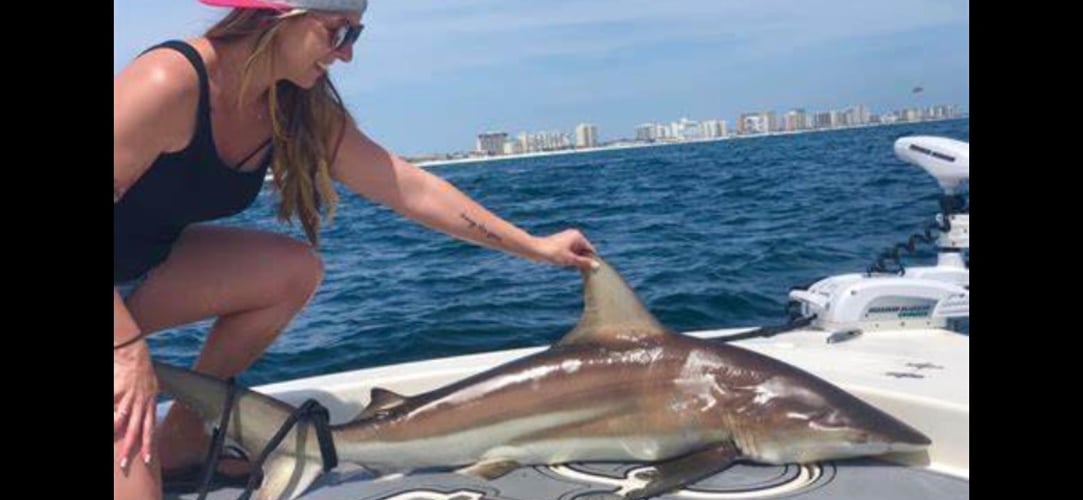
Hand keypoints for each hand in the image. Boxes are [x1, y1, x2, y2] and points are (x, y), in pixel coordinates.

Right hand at [114, 339, 157, 468]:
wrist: (133, 351)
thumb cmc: (140, 367)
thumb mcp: (150, 385)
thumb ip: (148, 400)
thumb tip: (146, 412)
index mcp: (150, 401)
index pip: (150, 426)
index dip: (149, 443)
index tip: (147, 458)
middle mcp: (141, 401)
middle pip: (137, 428)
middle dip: (131, 447)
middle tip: (125, 462)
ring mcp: (129, 397)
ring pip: (122, 420)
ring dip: (116, 434)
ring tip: (113, 448)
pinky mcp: (117, 391)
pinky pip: (112, 408)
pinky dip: (110, 419)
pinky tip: (109, 428)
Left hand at [532, 229, 598, 270]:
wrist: (534, 249)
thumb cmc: (551, 253)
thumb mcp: (569, 259)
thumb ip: (584, 262)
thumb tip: (597, 266)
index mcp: (578, 236)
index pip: (590, 250)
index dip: (591, 260)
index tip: (591, 271)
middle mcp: (574, 235)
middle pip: (584, 251)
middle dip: (583, 260)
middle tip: (581, 271)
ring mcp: (568, 239)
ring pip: (577, 252)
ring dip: (576, 260)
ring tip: (570, 266)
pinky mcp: (562, 243)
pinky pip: (571, 252)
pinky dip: (570, 258)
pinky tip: (565, 264)